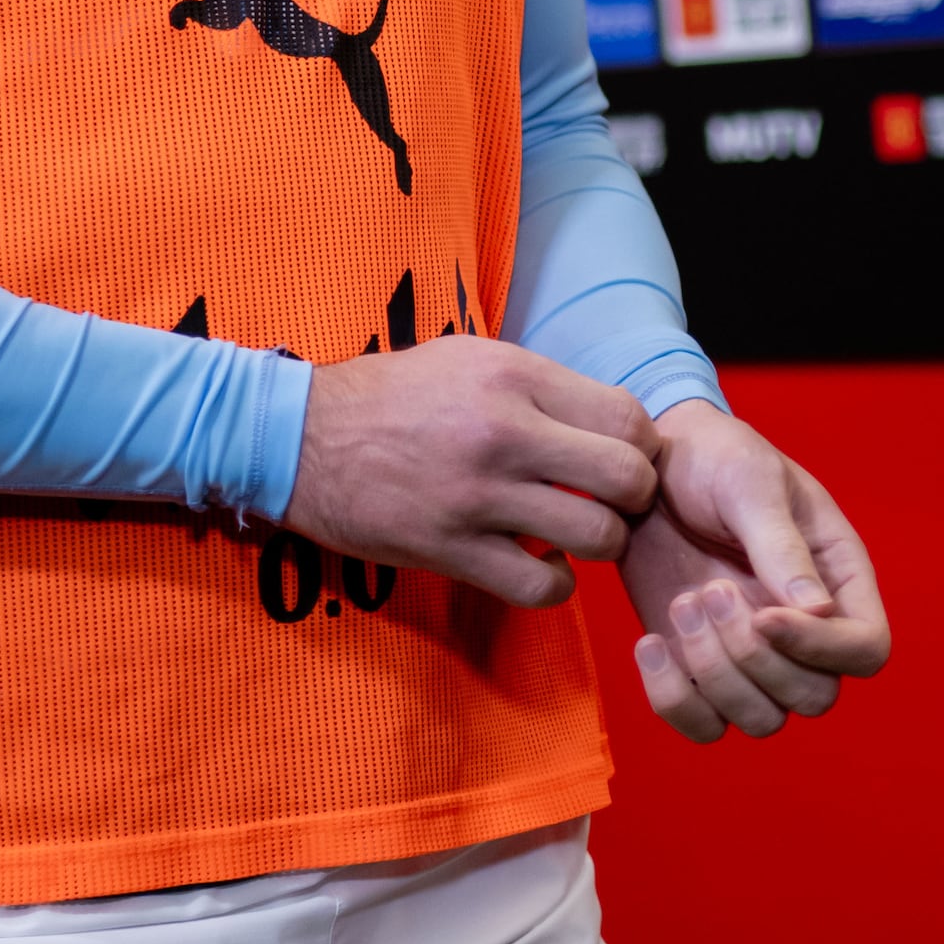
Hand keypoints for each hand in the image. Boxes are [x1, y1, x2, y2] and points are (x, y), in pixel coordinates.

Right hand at [284, 336, 658, 608]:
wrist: (302, 438)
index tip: (622, 459)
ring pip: (594, 537)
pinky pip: (539, 586)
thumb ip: (541, 386)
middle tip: (613, 503)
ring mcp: (477, 495)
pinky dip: (554, 584)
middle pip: (627, 478)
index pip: (627, 417)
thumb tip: (608, 420)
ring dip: (599, 544)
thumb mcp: (470, 358)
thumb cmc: (393, 395)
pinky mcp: (449, 548)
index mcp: (514, 375)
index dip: (641, 446)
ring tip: (578, 535)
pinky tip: (540, 566)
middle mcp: (504, 431)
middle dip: (635, 498)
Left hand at [622, 404, 889, 743]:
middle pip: (816, 696)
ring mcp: (752, 654)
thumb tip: (816, 611)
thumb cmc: (714, 459)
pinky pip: (701, 724)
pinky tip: (649, 642)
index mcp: (838, 577)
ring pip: (762, 719)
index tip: (763, 613)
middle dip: (756, 658)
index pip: (867, 648)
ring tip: (682, 602)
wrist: (647, 469)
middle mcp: (804, 628)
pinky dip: (673, 699)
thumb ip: (780, 544)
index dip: (822, 648)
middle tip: (711, 589)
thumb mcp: (750, 483)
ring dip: (715, 675)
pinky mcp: (698, 667)